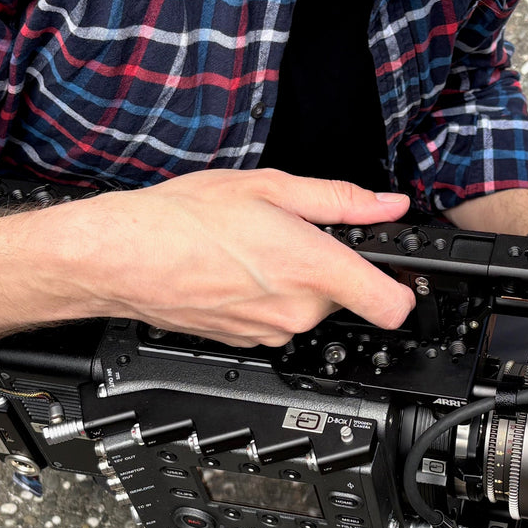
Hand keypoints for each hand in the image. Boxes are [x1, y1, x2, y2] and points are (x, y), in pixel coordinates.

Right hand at [62, 168, 415, 346]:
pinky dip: (265, 297)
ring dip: (294, 282)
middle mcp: (297, 311)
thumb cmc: (183, 220)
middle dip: (329, 268)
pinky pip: (275, 318)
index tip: (396, 272)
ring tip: (253, 250)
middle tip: (291, 234)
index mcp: (314, 269)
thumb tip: (385, 205)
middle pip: (345, 298)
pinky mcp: (245, 339)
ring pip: (307, 308)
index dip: (403, 289)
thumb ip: (338, 200)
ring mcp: (269, 330)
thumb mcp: (269, 187)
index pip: (392, 305)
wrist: (123, 257)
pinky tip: (234, 270)